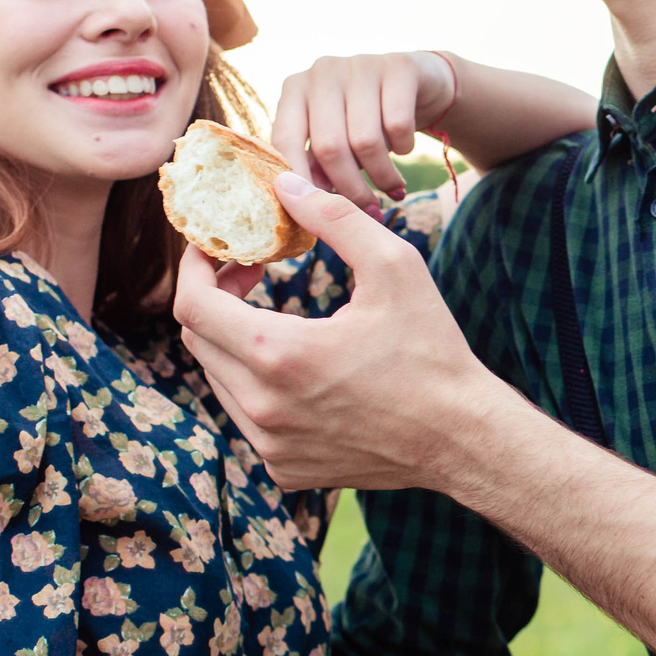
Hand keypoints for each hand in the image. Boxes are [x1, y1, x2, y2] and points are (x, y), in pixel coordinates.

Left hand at [173, 174, 505, 491]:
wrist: (462, 439)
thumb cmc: (432, 351)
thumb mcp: (395, 267)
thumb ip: (335, 218)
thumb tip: (284, 186)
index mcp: (279, 355)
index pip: (193, 305)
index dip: (195, 266)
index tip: (218, 246)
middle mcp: (263, 407)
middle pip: (198, 340)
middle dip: (213, 296)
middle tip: (251, 270)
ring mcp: (270, 445)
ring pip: (219, 380)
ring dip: (233, 340)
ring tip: (274, 314)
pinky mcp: (284, 469)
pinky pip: (247, 417)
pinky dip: (257, 384)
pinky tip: (297, 366)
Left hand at [274, 52, 455, 207]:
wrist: (417, 83)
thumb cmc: (367, 120)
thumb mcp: (337, 140)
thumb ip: (316, 167)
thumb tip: (303, 208)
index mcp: (295, 90)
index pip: (284, 141)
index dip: (300, 183)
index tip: (317, 217)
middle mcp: (322, 71)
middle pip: (329, 147)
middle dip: (351, 189)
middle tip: (369, 210)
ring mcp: (360, 64)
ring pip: (365, 141)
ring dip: (382, 176)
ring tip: (393, 189)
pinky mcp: (399, 66)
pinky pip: (398, 124)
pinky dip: (404, 148)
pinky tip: (404, 150)